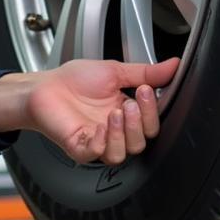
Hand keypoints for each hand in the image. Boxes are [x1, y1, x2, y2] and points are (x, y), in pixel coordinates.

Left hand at [0, 57, 178, 164]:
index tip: (146, 91)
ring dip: (123, 134)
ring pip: (122, 154)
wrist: (45, 86)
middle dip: (141, 123)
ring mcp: (97, 141)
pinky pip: (97, 154)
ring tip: (116, 112)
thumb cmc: (75, 80)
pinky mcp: (79, 148)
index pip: (151, 123)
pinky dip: (102, 140)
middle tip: (132, 102)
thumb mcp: (116, 70)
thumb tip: (174, 65)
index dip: (153, 110)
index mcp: (127, 113)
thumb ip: (145, 72)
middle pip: (141, 143)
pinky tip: (101, 125)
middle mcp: (114, 131)